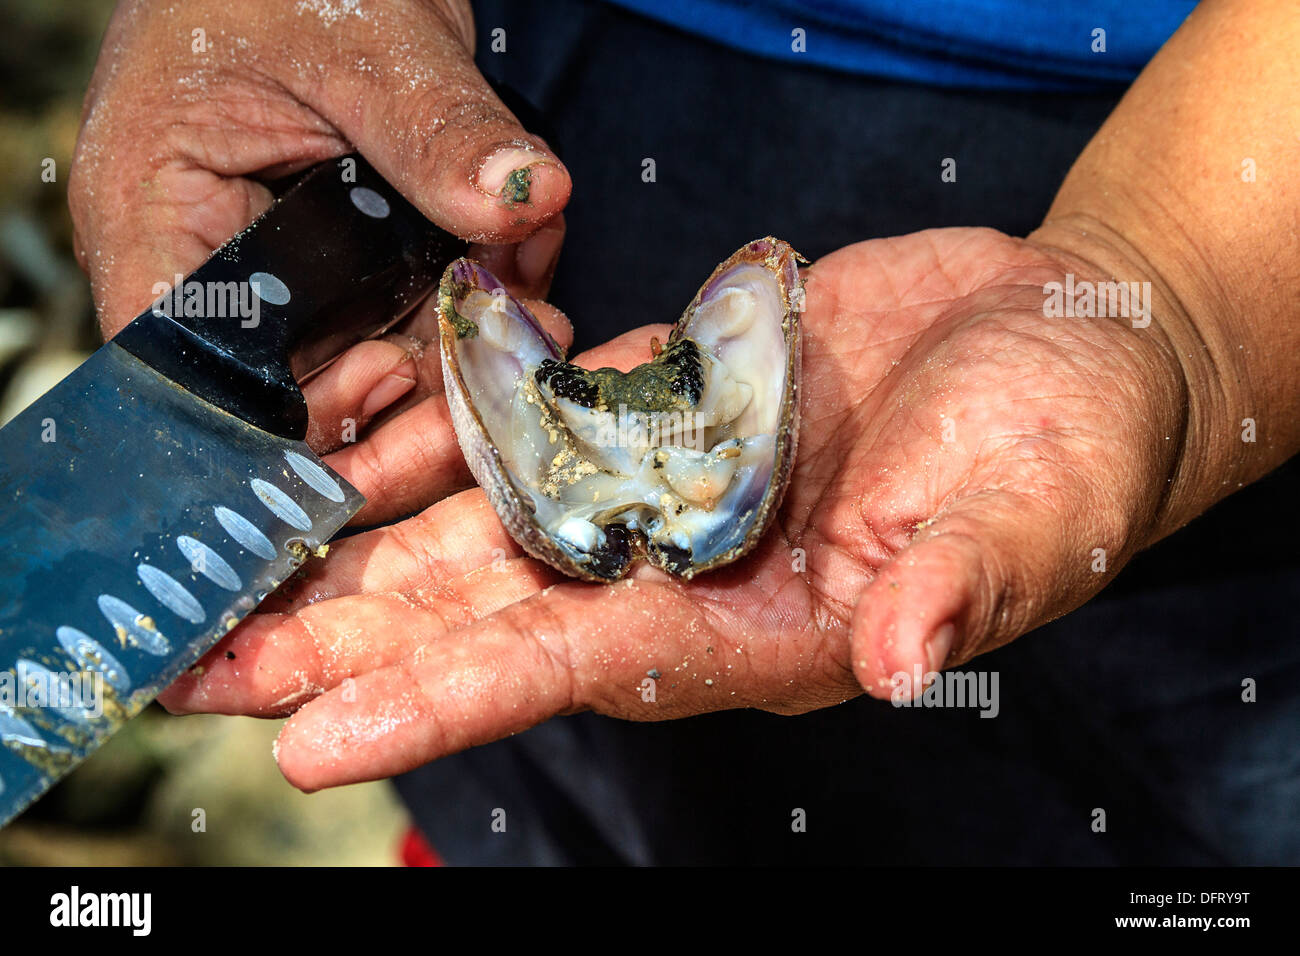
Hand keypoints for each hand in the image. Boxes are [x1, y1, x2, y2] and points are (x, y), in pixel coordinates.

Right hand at [69, 0, 569, 519]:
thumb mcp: (360, 40)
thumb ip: (435, 130)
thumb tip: (524, 198)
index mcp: (153, 216)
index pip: (203, 371)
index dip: (293, 407)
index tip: (393, 378)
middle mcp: (217, 262)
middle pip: (301, 383)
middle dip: (411, 378)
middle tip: (502, 349)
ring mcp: (291, 265)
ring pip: (372, 352)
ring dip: (459, 335)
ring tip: (531, 289)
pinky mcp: (352, 257)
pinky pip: (411, 307)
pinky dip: (471, 292)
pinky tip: (526, 260)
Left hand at [159, 227, 1187, 789]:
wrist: (1054, 335)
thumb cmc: (1065, 440)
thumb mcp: (1033, 513)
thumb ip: (957, 581)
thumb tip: (905, 654)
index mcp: (767, 621)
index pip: (582, 668)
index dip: (450, 700)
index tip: (317, 735)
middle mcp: (692, 567)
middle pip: (493, 618)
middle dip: (351, 647)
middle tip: (207, 668)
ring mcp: (667, 484)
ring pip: (489, 531)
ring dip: (364, 558)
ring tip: (238, 579)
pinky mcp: (661, 404)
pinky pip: (531, 432)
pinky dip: (438, 447)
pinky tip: (348, 462)